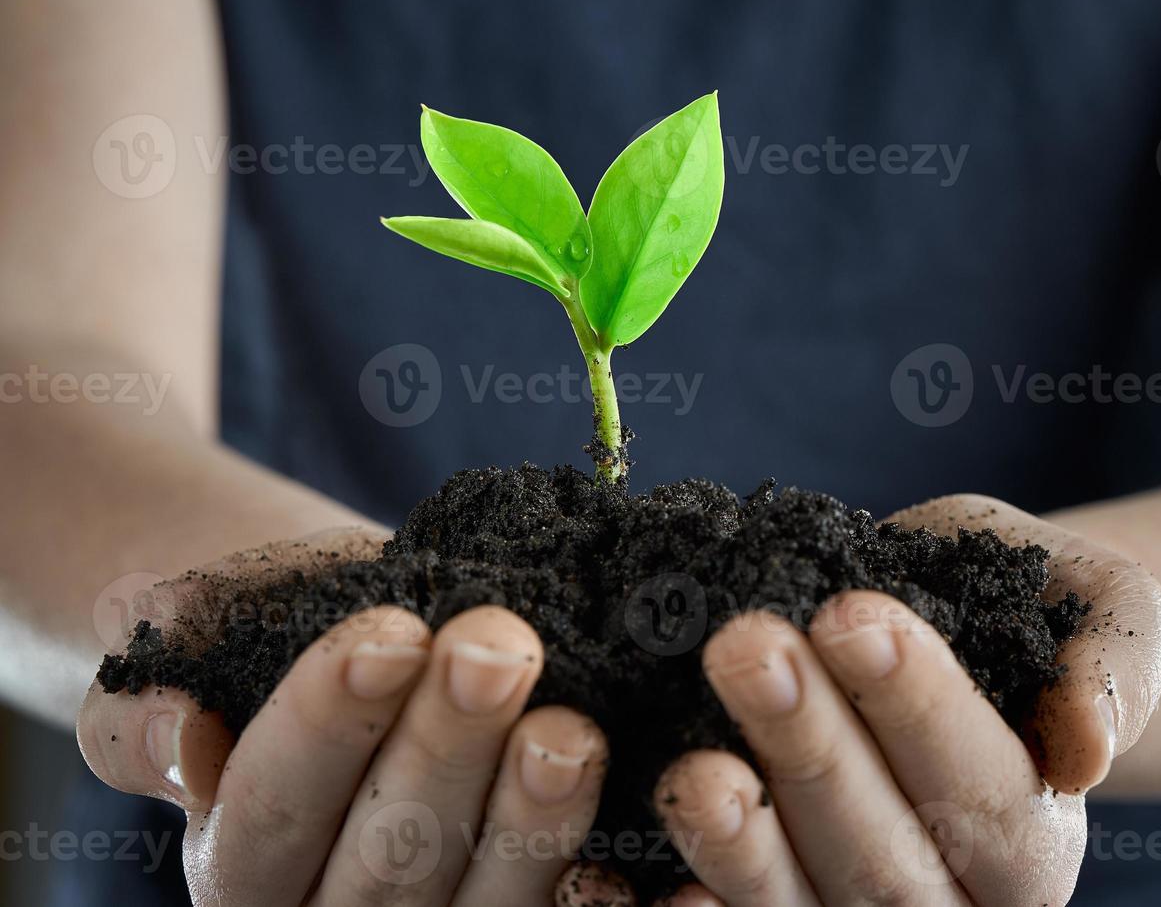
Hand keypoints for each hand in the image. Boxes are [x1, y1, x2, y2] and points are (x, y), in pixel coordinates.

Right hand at [77, 529, 627, 905]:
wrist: (370, 636)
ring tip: (571, 729)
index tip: (389, 631)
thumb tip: (181, 748)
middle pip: (388, 858)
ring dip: (534, 817)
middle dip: (445, 749)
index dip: (327, 723)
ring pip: (487, 900)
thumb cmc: (269, 634)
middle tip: (497, 649)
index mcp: (241, 864)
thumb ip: (143, 705)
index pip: (272, 807)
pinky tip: (666, 821)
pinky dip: (613, 886)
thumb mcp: (182, 654)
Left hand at [651, 495, 1160, 906]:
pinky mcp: (778, 904)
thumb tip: (1086, 748)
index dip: (918, 707)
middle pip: (884, 854)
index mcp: (1032, 839)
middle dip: (811, 748)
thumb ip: (1114, 664)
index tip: (853, 614)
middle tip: (747, 645)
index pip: (985, 788)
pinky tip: (635, 874)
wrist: (941, 624)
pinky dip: (690, 904)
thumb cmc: (1022, 607)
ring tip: (692, 766)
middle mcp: (949, 902)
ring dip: (740, 842)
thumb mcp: (1101, 604)